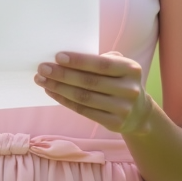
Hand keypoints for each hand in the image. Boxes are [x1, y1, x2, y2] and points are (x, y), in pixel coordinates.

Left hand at [35, 51, 153, 134]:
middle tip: (42, 68)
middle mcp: (129, 90)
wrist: (139, 112)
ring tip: (42, 80)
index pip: (102, 64)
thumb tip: (66, 59)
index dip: (79, 61)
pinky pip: (83, 111)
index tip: (57, 56)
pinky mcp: (114, 123)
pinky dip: (65, 100)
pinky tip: (52, 92)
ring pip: (84, 98)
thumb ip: (100, 60)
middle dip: (63, 74)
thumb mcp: (119, 66)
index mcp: (131, 69)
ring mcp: (123, 109)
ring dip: (59, 88)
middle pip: (89, 82)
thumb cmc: (120, 81)